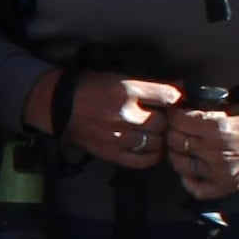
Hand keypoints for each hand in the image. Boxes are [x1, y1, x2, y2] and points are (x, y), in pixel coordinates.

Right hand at [46, 68, 178, 173]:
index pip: (167, 96)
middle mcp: (125, 114)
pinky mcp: (112, 152)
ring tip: (155, 133)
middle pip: (163, 122)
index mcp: (127, 91)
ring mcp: (118, 136)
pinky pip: (142, 160)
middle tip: (163, 118)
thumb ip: (150, 86)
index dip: (176, 99)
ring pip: (156, 142)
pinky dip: (151, 156)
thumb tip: (180, 87)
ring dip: (159, 138)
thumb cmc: (90, 88)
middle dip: (165, 120)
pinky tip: (150, 148)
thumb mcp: (120, 78)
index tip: (175, 101)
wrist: (59, 106)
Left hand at [163, 98, 238, 201]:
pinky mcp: (229, 187)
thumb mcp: (238, 107)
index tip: (176, 111)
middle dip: (173, 130)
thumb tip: (187, 108)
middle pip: (177, 141)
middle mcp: (218, 154)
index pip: (179, 121)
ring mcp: (222, 173)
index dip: (174, 114)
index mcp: (220, 130)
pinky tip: (189, 169)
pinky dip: (188, 179)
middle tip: (176, 125)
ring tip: (182, 144)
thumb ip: (211, 111)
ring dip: (177, 152)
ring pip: (181, 164)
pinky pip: (197, 189)